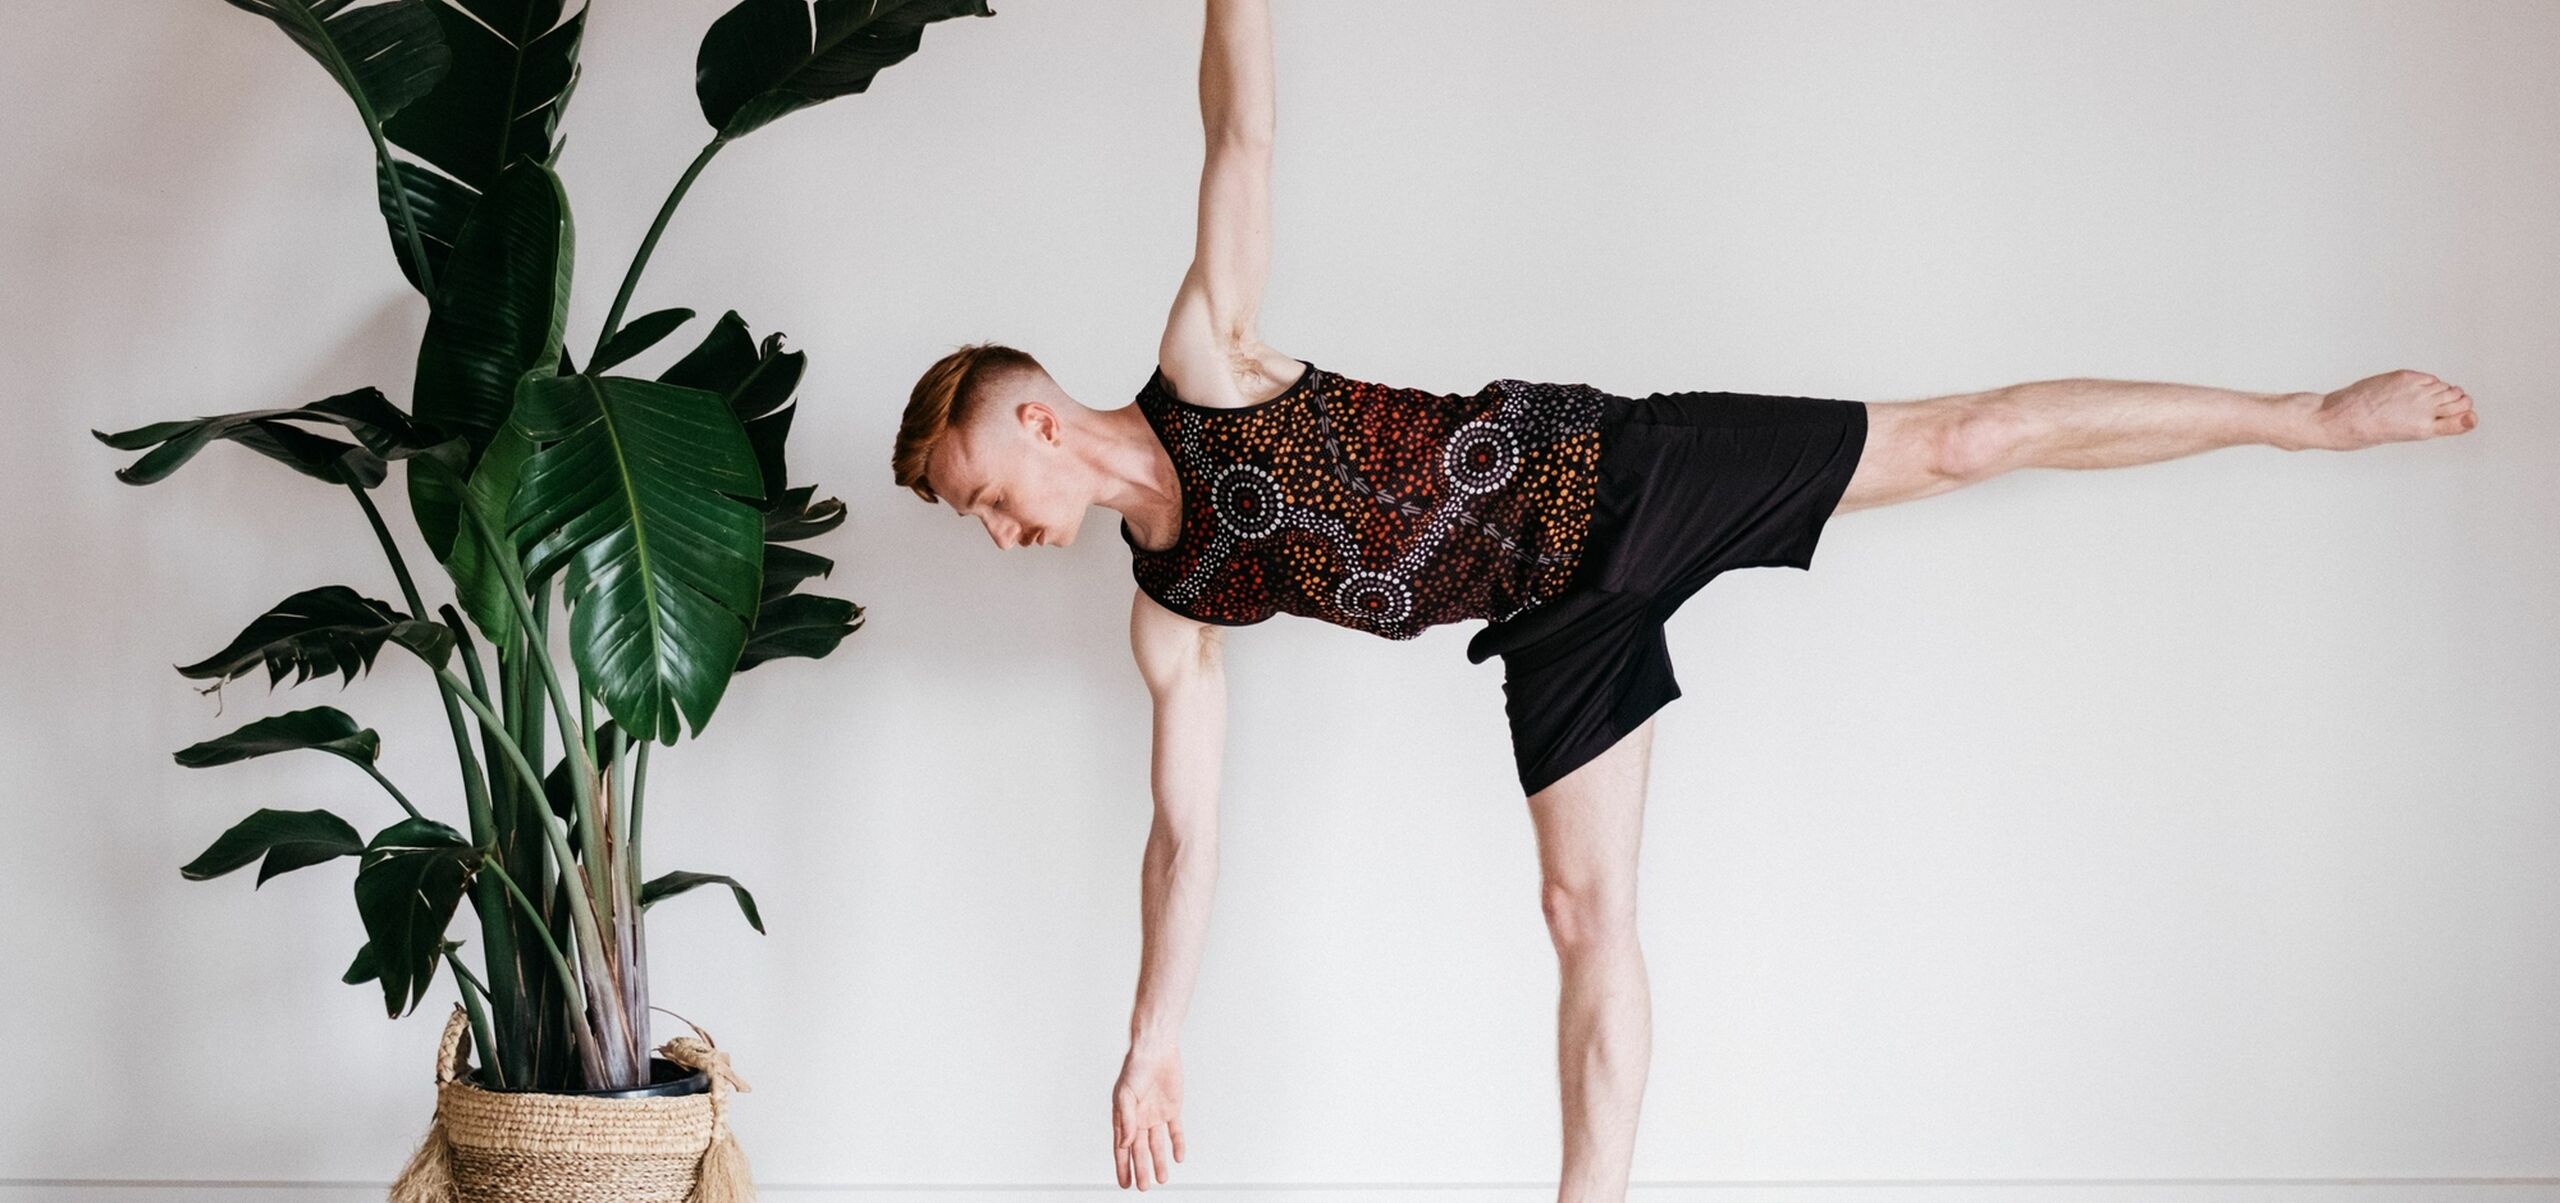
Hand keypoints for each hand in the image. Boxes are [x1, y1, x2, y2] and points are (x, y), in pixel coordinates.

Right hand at [1111, 1045, 1184, 1188]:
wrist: (1157, 1049)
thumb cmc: (1135, 1068)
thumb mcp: (1125, 1095)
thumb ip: (1126, 1121)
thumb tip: (1126, 1144)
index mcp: (1124, 1117)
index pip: (1122, 1148)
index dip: (1123, 1166)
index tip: (1125, 1184)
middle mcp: (1139, 1119)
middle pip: (1140, 1150)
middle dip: (1141, 1169)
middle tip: (1143, 1187)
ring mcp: (1156, 1115)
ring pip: (1157, 1144)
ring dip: (1159, 1161)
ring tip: (1162, 1178)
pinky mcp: (1172, 1109)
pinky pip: (1175, 1131)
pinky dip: (1177, 1144)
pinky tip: (1178, 1157)